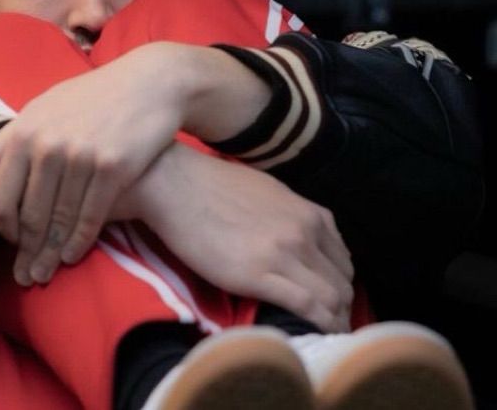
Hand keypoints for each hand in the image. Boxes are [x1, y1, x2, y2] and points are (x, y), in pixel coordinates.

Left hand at [0, 42, 188, 285]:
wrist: (148, 85)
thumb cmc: (90, 98)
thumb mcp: (41, 111)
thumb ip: (3, 145)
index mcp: (25, 132)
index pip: (0, 196)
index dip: (3, 227)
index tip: (11, 241)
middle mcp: (49, 145)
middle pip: (30, 214)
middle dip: (27, 250)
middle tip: (27, 274)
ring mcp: (81, 156)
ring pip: (60, 220)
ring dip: (51, 252)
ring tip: (46, 273)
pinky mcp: (113, 167)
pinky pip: (91, 216)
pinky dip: (79, 241)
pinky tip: (72, 255)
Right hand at [125, 142, 354, 332]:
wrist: (177, 185)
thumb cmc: (213, 185)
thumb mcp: (268, 191)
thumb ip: (292, 216)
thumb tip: (300, 237)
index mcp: (308, 213)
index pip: (343, 260)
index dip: (341, 285)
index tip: (332, 302)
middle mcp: (304, 232)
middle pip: (341, 283)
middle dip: (342, 309)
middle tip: (331, 328)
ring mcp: (283, 253)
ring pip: (330, 298)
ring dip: (333, 322)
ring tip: (323, 337)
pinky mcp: (258, 275)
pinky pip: (306, 306)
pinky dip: (317, 324)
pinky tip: (314, 334)